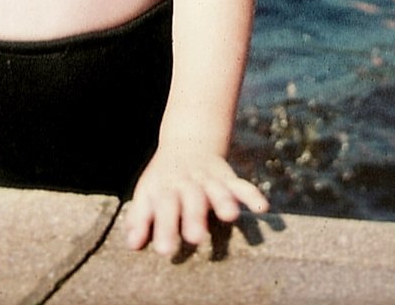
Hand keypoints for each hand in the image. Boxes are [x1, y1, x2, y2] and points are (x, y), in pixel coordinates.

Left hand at [123, 147, 268, 257]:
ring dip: (224, 201)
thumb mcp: (147, 195)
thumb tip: (132, 245)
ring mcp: (210, 180)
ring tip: (230, 217)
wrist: (187, 144)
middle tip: (195, 237)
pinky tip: (262, 208)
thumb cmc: (163, 181)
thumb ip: (140, 220)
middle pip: (191, 199)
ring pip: (218, 190)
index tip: (165, 250)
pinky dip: (252, 194)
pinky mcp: (229, 178)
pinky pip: (242, 185)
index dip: (164, 228)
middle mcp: (189, 183)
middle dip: (194, 217)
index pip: (164, 207)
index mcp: (166, 189)